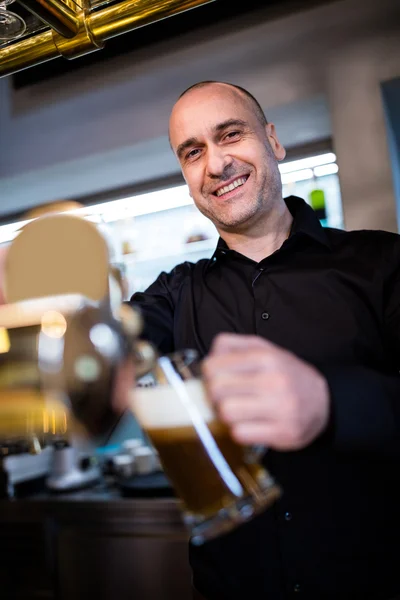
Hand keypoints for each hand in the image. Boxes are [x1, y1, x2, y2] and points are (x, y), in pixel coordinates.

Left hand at [202, 333, 329, 450]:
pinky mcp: (283, 433)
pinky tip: (250, 424)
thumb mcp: (265, 349)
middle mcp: (273, 381)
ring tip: (238, 411)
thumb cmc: (287, 375)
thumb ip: (234, 346)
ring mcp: (280, 408)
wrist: (325, 401)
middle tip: (225, 397)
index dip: (208, 375)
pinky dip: (240, 431)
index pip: (214, 366)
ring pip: (226, 413)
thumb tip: (208, 357)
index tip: (215, 379)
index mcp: (265, 357)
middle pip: (216, 390)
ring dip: (226, 415)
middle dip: (215, 395)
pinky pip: (240, 434)